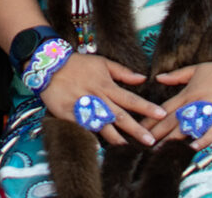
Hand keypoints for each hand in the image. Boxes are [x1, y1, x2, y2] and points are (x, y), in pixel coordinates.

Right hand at [39, 52, 166, 146]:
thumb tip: (142, 79)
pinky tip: (99, 148)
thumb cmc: (77, 64)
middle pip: (120, 116)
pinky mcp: (69, 115)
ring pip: (102, 126)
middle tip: (151, 141)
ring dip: (116, 138)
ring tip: (128, 149)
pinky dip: (91, 137)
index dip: (147, 107)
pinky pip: (83, 128)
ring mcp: (83, 108)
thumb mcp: (101, 62)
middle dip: (136, 130)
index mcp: (106, 86)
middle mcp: (97, 98)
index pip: (131, 99)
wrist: (49, 66)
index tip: (162, 114)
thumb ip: (122, 72)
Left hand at [149, 61, 211, 149]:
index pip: (164, 110)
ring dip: (174, 140)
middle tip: (143, 145)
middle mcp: (197, 104)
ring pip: (189, 128)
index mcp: (188, 93)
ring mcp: (211, 112)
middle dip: (157, 134)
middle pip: (172, 121)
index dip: (151, 120)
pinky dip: (203, 139)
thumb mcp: (197, 69)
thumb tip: (158, 78)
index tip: (138, 129)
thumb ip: (176, 76)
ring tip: (160, 151)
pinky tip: (192, 148)